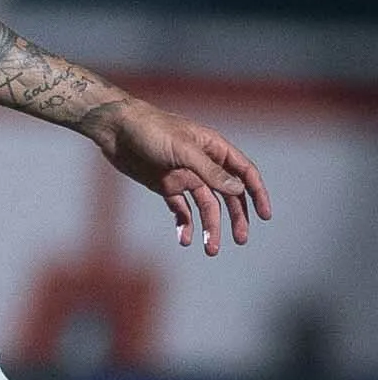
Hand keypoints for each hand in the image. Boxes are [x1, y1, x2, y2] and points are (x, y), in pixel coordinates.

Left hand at [90, 98, 268, 252]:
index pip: (245, 173)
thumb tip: (239, 189)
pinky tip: (185, 240)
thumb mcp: (183, 150)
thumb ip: (210, 171)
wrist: (114, 130)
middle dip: (237, 217)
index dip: (257, 193)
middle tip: (241, 240)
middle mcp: (204, 165)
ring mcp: (185, 177)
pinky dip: (184, 224)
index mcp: (215, 149)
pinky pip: (181, 209)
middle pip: (229, 195)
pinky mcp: (166, 187)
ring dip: (210, 227)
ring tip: (211, 249)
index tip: (265, 216)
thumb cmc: (150, 130)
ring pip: (206, 206)